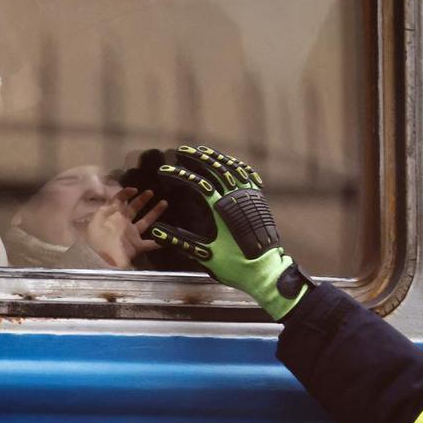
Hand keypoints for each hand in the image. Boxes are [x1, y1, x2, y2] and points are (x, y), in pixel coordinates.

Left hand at [86, 187, 168, 268]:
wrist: (101, 260)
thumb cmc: (98, 238)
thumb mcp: (100, 216)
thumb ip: (111, 205)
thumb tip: (121, 197)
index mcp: (112, 215)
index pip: (119, 200)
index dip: (126, 193)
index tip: (135, 189)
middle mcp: (122, 223)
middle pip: (133, 208)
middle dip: (142, 199)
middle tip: (151, 192)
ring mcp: (130, 235)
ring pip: (145, 221)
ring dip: (154, 212)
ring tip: (164, 202)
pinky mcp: (136, 246)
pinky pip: (149, 243)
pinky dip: (158, 241)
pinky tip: (166, 237)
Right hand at [148, 145, 311, 319]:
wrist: (265, 270)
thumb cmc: (235, 264)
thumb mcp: (205, 254)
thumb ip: (180, 241)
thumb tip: (157, 231)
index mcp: (222, 209)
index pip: (198, 184)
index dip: (180, 175)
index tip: (165, 171)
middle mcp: (237, 198)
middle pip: (216, 169)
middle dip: (197, 158)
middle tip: (182, 152)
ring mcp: (250, 197)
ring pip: (232, 169)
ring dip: (216, 158)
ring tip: (203, 152)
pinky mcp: (259, 201)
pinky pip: (248, 177)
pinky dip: (237, 167)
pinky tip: (232, 163)